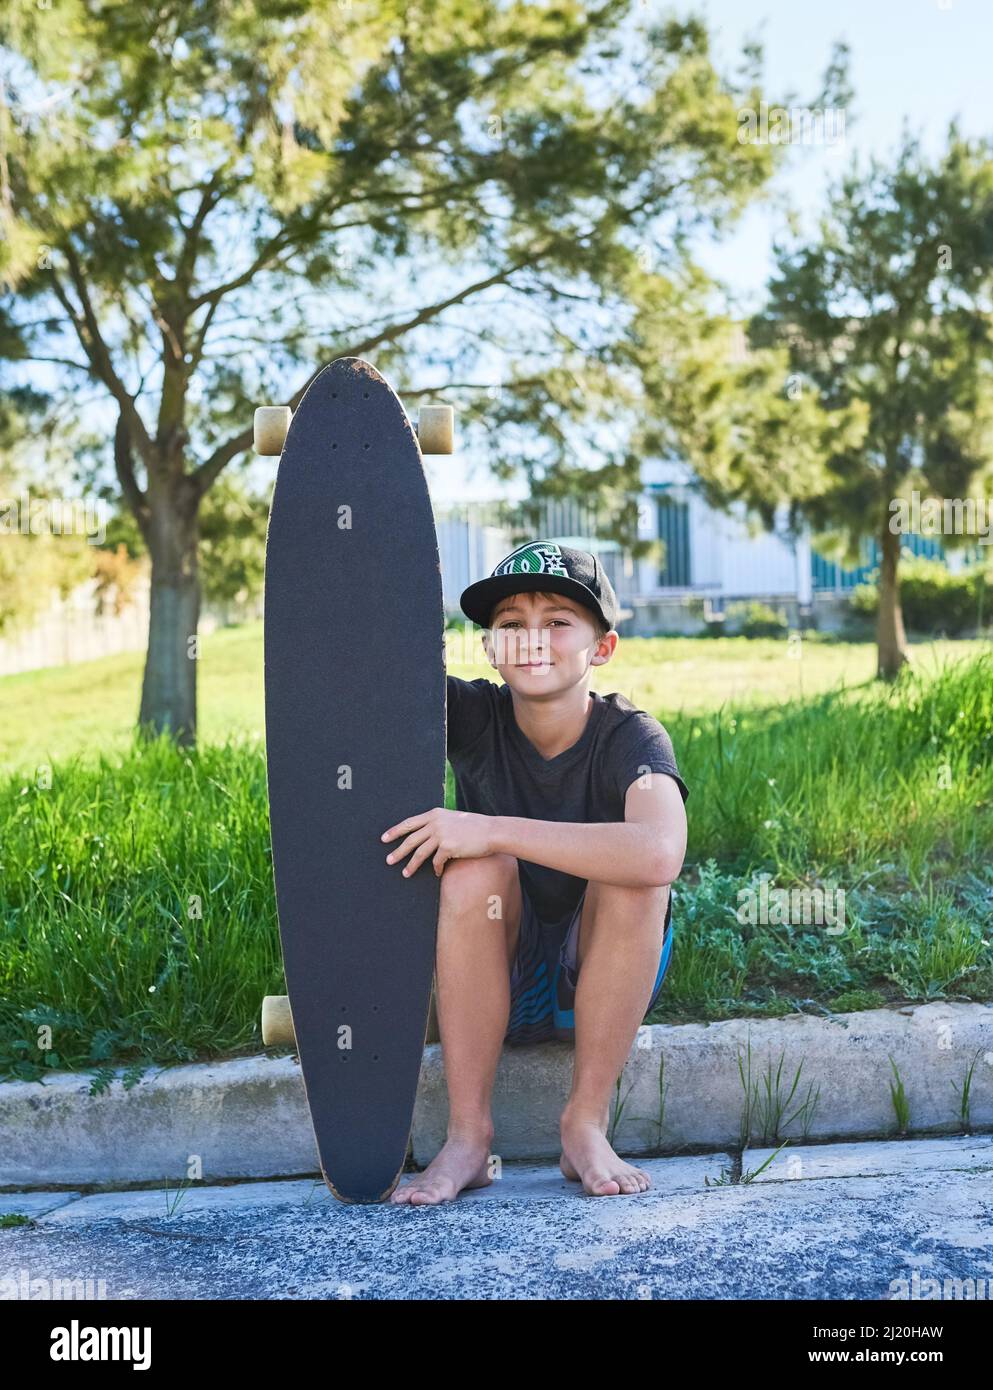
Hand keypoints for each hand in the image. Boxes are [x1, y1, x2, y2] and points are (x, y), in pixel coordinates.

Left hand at [381, 808, 496, 877]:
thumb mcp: (454, 819)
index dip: (395, 831)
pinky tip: (436, 873)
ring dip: (411, 865)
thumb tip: (427, 835)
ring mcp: (441, 834)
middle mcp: (435, 823)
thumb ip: (439, 823)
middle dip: (398, 851)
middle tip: (388, 860)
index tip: (384, 838)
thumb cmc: (476, 827)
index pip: (409, 823)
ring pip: (420, 853)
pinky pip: (436, 862)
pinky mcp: (448, 847)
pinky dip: (435, 869)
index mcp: (435, 814)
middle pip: (410, 839)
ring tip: (405, 873)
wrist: (492, 831)